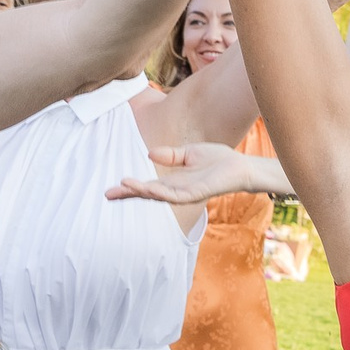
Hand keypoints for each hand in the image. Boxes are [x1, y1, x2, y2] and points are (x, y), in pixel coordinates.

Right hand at [106, 144, 287, 206]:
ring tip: (124, 185)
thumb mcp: (189, 153)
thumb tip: (149, 154)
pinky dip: (162, 192)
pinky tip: (149, 188)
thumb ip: (170, 155)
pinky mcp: (198, 194)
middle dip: (129, 194)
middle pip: (148, 194)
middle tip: (108, 194)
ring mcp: (187, 194)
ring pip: (159, 195)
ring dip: (142, 191)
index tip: (111, 189)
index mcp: (174, 181)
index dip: (130, 187)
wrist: (241, 167)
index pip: (147, 186)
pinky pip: (176, 195)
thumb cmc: (218, 160)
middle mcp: (177, 190)